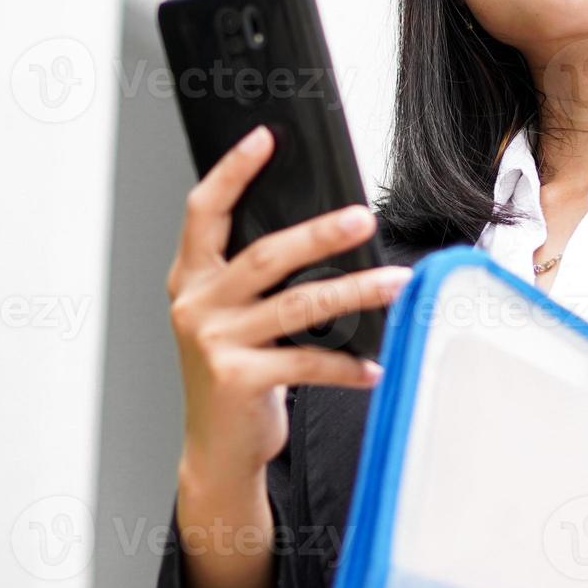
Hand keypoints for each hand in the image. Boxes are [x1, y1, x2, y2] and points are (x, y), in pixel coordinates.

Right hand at [166, 123, 411, 484]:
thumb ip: (255, 279)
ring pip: (299, 304)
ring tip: (395, 281)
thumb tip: (327, 235)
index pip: (205, 211)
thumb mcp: (231, 318)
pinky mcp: (238, 379)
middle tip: (362, 218)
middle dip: (319, 233)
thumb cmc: (234, 375)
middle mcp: (197, 305)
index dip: (233, 171)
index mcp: (192, 278)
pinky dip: (348, 363)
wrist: (217, 449)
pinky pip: (308, 361)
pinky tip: (374, 363)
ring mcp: (215, 343)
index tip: (265, 138)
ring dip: (356, 291)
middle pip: (265, 255)